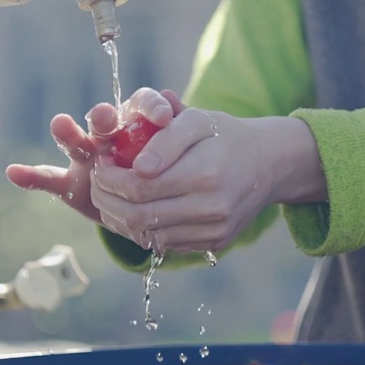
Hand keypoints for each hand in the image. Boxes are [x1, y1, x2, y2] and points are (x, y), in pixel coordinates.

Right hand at [5, 88, 182, 224]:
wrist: (146, 210)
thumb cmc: (162, 175)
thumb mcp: (177, 157)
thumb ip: (176, 130)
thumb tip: (173, 96)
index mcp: (136, 126)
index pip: (141, 105)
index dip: (150, 107)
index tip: (165, 118)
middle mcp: (107, 138)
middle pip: (103, 122)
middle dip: (104, 118)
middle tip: (108, 116)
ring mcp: (85, 160)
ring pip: (75, 143)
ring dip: (67, 133)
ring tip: (61, 123)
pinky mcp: (69, 184)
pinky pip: (48, 180)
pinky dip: (30, 178)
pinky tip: (14, 173)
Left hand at [90, 99, 326, 252]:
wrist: (267, 163)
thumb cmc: (224, 135)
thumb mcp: (196, 120)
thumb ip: (164, 139)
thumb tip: (138, 169)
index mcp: (204, 174)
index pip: (138, 188)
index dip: (109, 179)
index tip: (99, 165)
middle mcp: (211, 208)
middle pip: (139, 217)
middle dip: (107, 201)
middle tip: (97, 184)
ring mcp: (214, 230)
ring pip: (149, 236)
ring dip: (120, 219)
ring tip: (111, 197)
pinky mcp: (215, 243)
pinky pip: (167, 244)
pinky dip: (143, 230)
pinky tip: (134, 210)